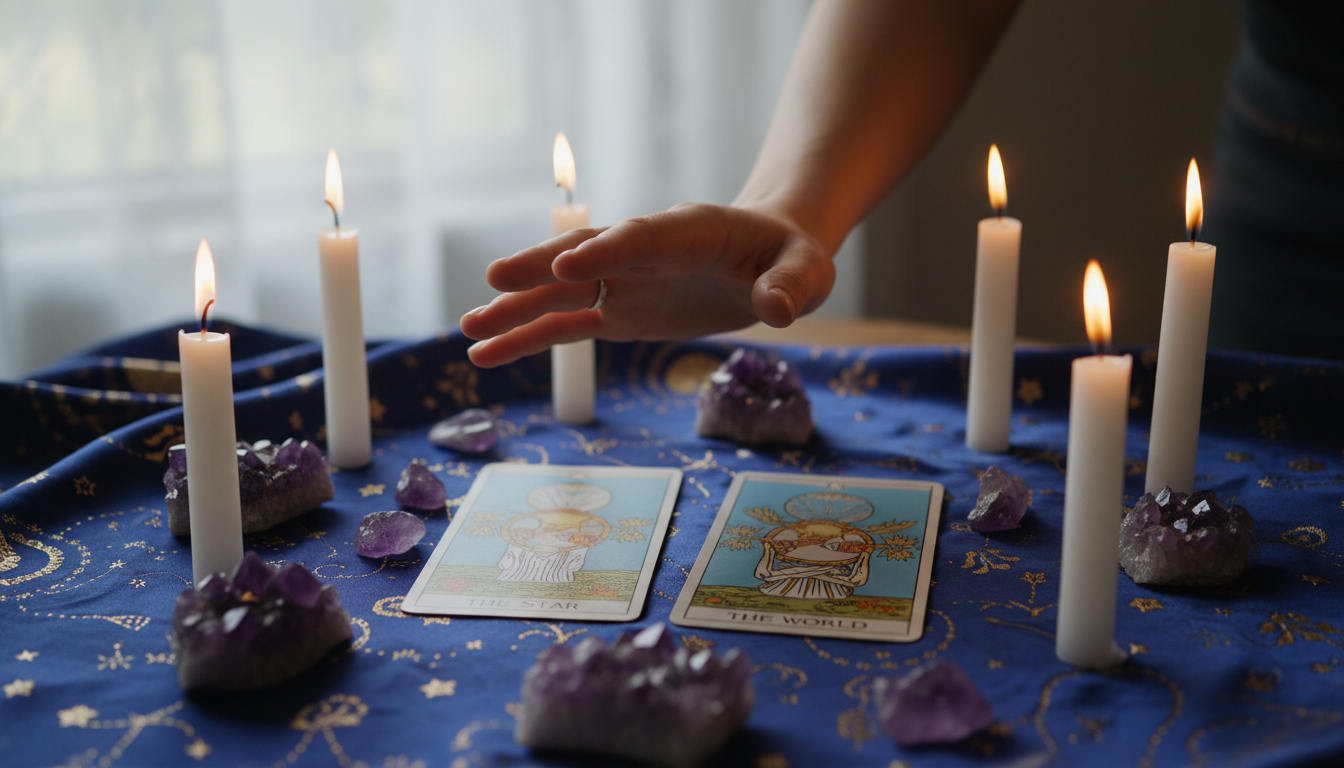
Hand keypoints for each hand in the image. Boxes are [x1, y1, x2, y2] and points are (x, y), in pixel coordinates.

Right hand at [460, 202, 834, 367]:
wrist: (773, 258)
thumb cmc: (792, 258)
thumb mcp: (808, 271)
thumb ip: (790, 286)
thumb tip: (775, 308)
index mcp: (690, 230)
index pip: (645, 237)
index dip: (609, 250)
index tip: (569, 267)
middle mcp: (645, 251)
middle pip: (586, 255)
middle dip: (542, 267)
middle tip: (494, 280)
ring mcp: (625, 280)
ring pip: (564, 293)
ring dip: (518, 310)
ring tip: (469, 332)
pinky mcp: (620, 310)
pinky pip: (570, 324)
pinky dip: (531, 338)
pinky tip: (489, 355)